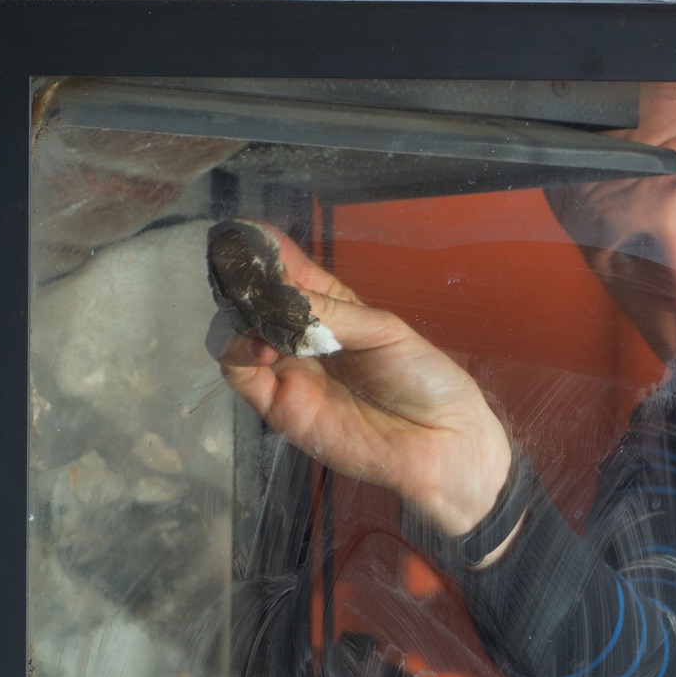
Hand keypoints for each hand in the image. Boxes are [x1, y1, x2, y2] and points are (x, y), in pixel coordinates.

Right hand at [211, 224, 512, 536]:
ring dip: (237, 317)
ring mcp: (289, 370)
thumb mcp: (384, 331)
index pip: (287, 271)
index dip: (263, 250)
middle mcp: (303, 336)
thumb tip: (278, 293)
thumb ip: (330, 313)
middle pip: (253, 300)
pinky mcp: (281, 406)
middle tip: (249, 277)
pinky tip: (260, 346)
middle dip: (244, 283)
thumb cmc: (425, 380)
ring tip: (259, 317)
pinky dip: (236, 352)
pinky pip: (240, 374)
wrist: (441, 443)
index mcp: (332, 308)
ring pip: (235, 333)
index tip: (244, 233)